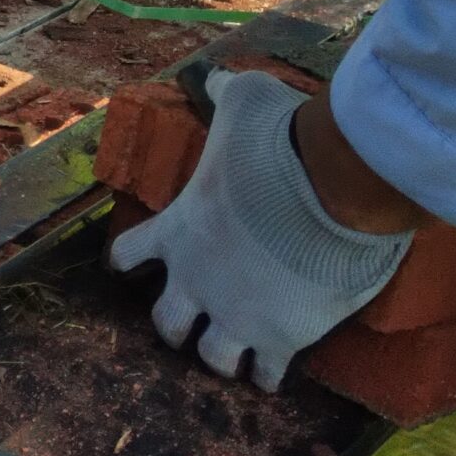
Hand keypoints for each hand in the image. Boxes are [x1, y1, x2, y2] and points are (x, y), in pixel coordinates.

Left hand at [109, 71, 411, 390]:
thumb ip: (225, 95)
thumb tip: (218, 78)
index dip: (128, 260)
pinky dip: (267, 376)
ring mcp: (234, 314)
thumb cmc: (278, 143)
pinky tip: (273, 376)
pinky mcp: (278, 339)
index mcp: (175, 231)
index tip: (130, 266)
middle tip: (190, 324)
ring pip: (210, 357)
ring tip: (231, 357)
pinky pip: (264, 373)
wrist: (327, 190)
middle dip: (176, 325)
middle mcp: (194, 280)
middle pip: (166, 324)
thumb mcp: (243, 103)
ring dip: (219, 356)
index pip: (128, 254)